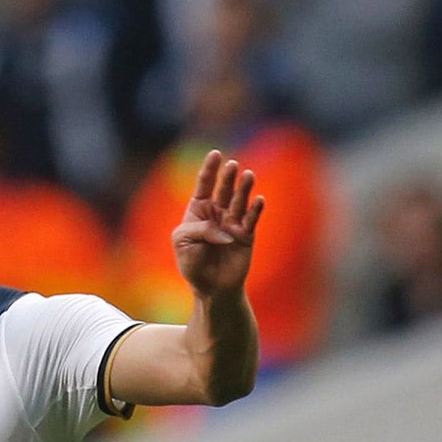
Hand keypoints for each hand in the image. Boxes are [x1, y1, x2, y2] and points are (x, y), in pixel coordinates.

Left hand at [172, 149, 263, 300]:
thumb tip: (223, 229)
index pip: (204, 186)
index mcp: (198, 212)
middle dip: (227, 177)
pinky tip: (258, 200)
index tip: (215, 153)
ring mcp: (233, 223)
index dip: (209, 170)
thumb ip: (198, 230)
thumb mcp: (183, 242)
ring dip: (244, 189)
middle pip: (224, 190)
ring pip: (240, 201)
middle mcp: (217, 214)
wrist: (211, 288)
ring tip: (247, 175)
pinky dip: (255, 210)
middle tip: (232, 165)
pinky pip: (252, 219)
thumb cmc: (193, 264)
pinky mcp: (246, 235)